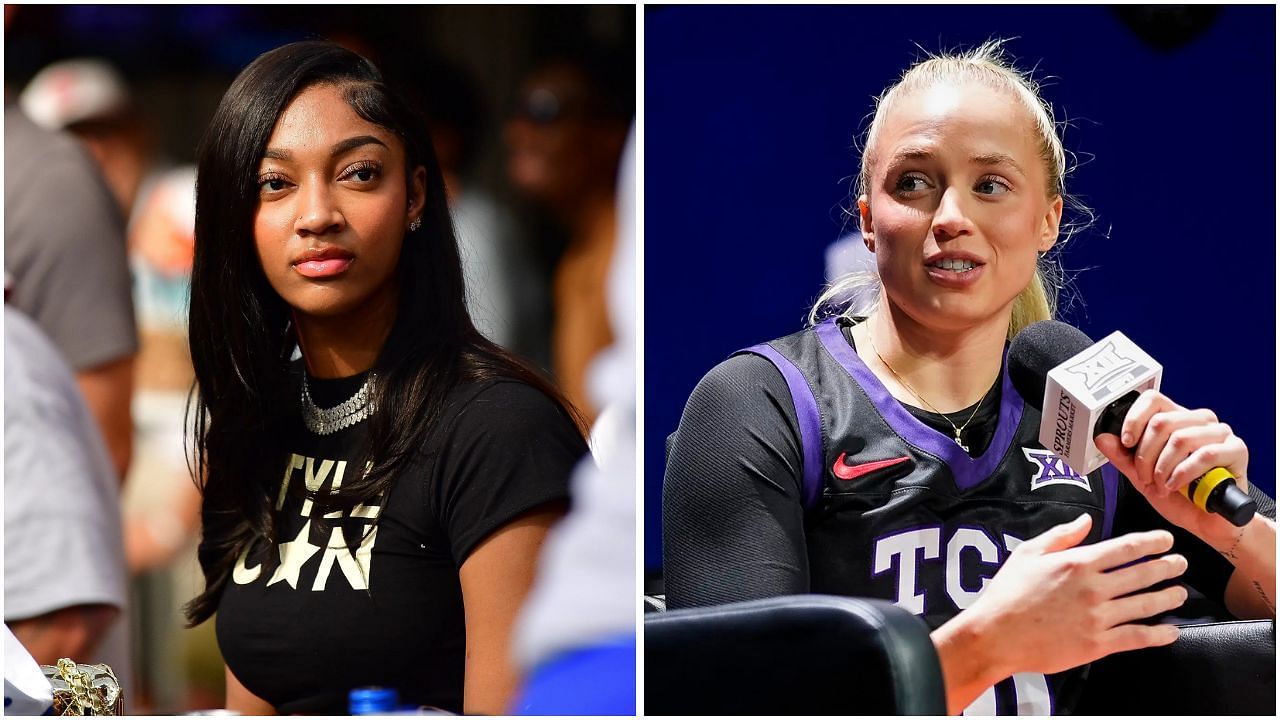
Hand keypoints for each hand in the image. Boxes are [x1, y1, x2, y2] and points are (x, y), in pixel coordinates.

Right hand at [966, 514, 1184, 677]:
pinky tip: (1171, 631)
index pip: (1126, 548)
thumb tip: (1086, 522)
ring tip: (1180, 593)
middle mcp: (1093, 588)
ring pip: (1145, 604)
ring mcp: (1098, 617)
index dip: (1152, 542)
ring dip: (1168, 597)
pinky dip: (1159, 634)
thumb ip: (1061, 535)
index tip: (1166, 540)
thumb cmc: (1008, 593)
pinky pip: (1137, 637)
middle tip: (1180, 564)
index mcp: (1078, 562)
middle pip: (1143, 574)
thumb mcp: (1028, 553)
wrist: (996, 634)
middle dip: (1167, 567)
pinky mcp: (1098, 644)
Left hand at [1094, 388, 1248, 546]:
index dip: (1134, 419)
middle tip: (1146, 477)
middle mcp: (1199, 421)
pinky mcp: (1237, 449)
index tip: (1126, 443)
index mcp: (1176, 419)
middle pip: (1162, 422)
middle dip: (1145, 456)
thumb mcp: (1141, 477)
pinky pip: (1205, 454)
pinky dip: (1184, 473)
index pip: (1152, 400)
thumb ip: (1122, 457)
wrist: (1206, 522)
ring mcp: (1220, 433)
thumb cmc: (1179, 497)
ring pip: (1180, 438)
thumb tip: (1102, 437)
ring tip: (1162, 485)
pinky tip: (1177, 486)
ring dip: (1163, 468)